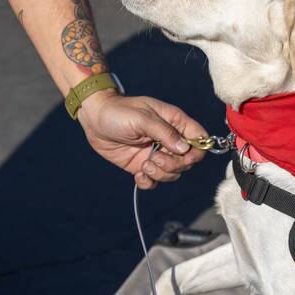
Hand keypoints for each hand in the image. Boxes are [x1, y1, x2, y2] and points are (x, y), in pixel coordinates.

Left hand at [75, 90, 206, 188]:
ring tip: (144, 165)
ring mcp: (156, 154)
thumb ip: (164, 132)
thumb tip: (183, 148)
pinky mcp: (143, 165)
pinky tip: (138, 175)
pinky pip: (155, 181)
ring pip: (173, 173)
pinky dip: (149, 182)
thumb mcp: (142, 117)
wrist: (94, 119)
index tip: (183, 154)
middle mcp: (169, 140)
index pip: (199, 139)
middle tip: (154, 157)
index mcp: (174, 122)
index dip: (197, 150)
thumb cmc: (119, 112)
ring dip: (160, 173)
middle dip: (173, 165)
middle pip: (188, 161)